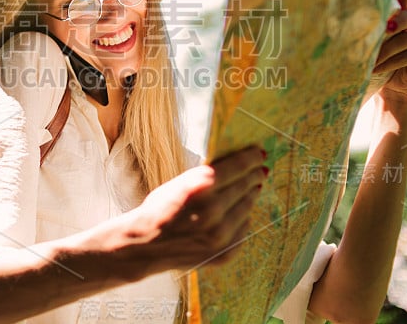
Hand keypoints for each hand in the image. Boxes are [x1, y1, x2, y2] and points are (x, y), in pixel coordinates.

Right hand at [128, 146, 266, 271]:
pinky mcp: (224, 253)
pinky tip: (242, 212)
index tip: (260, 153)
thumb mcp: (180, 182)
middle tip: (261, 169)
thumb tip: (237, 165)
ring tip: (253, 188)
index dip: (252, 158)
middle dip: (255, 175)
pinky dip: (243, 219)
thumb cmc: (160, 208)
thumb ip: (207, 176)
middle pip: (246, 186)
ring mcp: (221, 235)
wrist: (145, 245)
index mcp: (202, 186)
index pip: (238, 166)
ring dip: (251, 195)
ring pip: (247, 208)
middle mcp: (215, 210)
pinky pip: (243, 230)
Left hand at [372, 0, 406, 104]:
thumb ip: (369, 27)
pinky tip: (378, 68)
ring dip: (386, 51)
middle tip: (380, 31)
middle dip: (392, 25)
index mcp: (401, 13)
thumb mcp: (369, 42)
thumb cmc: (376, 61)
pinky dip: (392, 62)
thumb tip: (351, 15)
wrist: (389, 86)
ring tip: (368, 62)